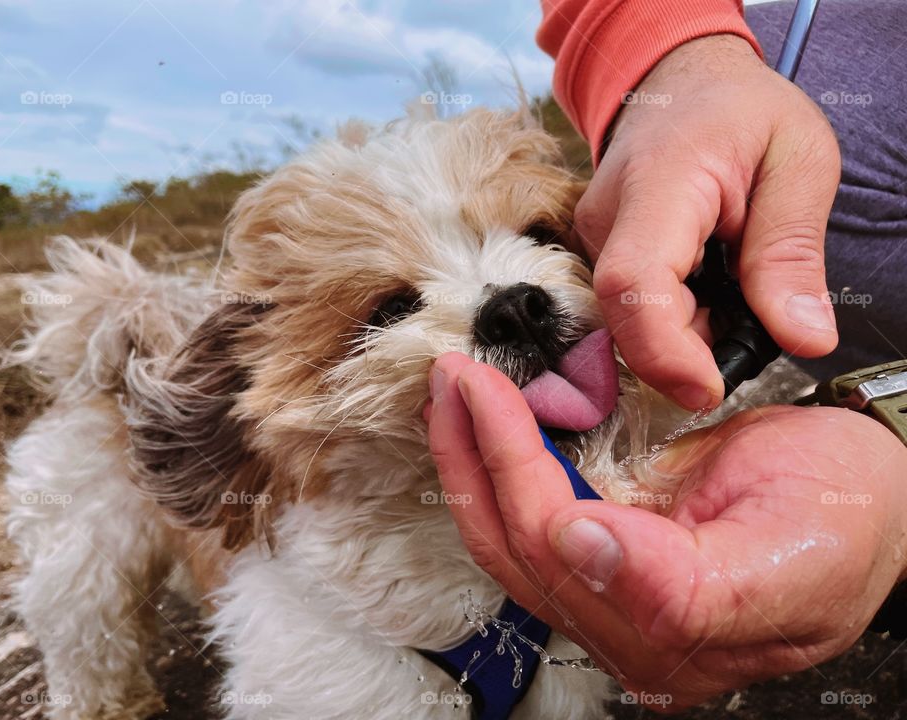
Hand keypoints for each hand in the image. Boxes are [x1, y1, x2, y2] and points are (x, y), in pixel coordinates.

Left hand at [427, 352, 906, 711]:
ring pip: (506, 539)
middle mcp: (630, 632)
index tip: (494, 404)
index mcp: (680, 636)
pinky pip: (523, 522)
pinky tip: (476, 429)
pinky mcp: (599, 567)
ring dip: (468, 460)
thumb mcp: (794, 545)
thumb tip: (580, 548)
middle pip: (519, 547)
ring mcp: (609, 601)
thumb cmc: (846, 516)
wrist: (864, 501)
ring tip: (450, 395)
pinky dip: (492, 469)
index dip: (523, 482)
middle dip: (477, 453)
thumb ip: (684, 581)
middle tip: (456, 377)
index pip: (567, 560)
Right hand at [576, 35, 840, 409]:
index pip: (633, 282)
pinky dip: (676, 319)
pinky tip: (707, 287)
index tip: (710, 390)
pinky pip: (632, 310)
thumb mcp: (797, 163)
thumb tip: (803, 338)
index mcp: (658, 184)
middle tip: (752, 328)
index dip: (665, 351)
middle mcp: (607, 218)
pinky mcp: (597, 255)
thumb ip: (792, 253)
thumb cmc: (741, 112)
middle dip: (690, 352)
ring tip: (734, 288)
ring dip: (687, 333)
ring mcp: (593, 239)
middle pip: (627, 318)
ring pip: (629, 322)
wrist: (680, 82)